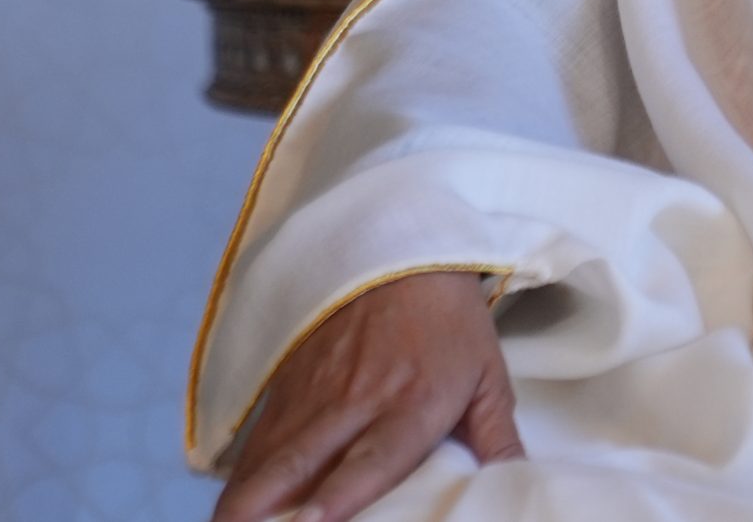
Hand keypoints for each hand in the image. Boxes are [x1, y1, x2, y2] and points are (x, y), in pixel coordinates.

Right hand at [212, 270, 522, 521]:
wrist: (400, 255)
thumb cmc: (449, 323)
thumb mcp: (487, 376)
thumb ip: (497, 439)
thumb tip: (517, 484)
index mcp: (411, 403)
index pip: (373, 457)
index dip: (342, 493)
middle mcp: (355, 402)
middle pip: (300, 462)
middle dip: (267, 505)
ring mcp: (314, 395)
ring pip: (268, 455)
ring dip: (246, 498)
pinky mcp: (287, 387)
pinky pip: (257, 441)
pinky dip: (241, 476)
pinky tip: (234, 504)